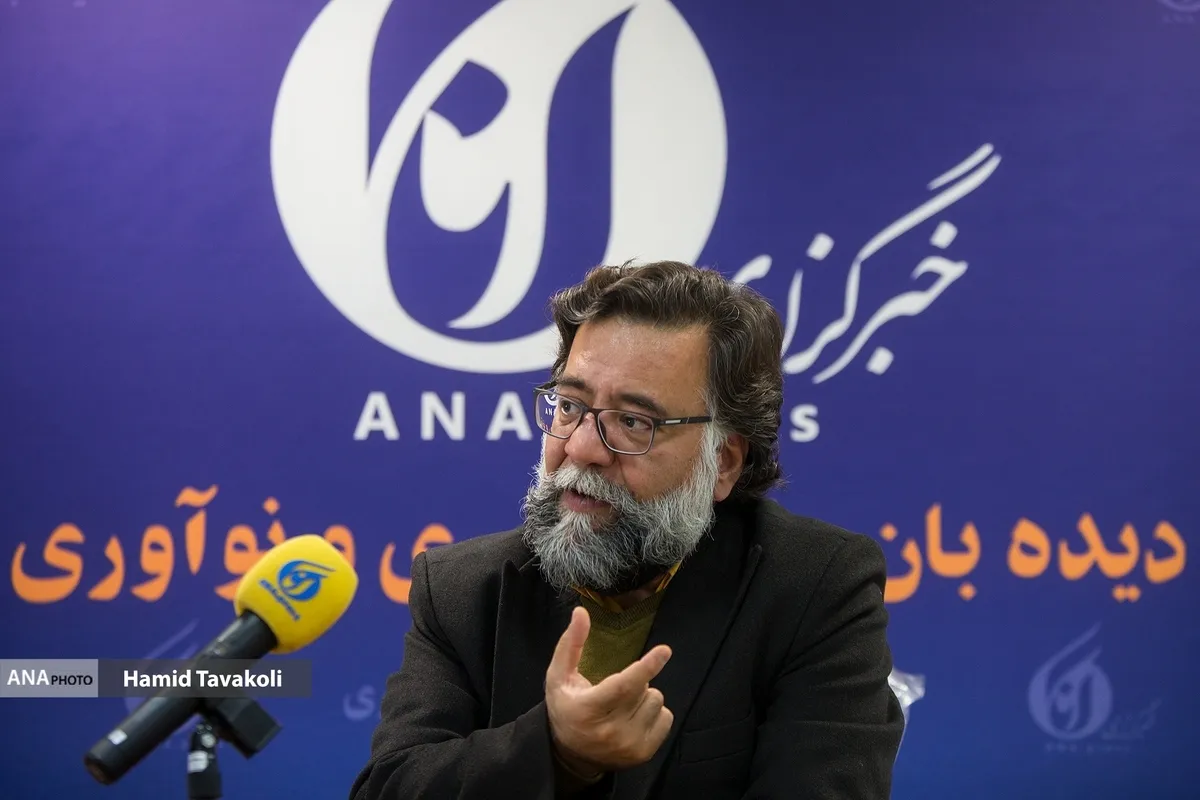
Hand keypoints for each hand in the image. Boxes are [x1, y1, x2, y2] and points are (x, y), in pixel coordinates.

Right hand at [545, 606, 673, 775]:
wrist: (571, 755)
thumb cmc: (566, 708)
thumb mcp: (559, 676)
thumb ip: (571, 644)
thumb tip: (581, 612)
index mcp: (588, 709)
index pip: (623, 686)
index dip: (646, 666)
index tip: (665, 651)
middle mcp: (610, 731)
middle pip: (645, 689)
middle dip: (636, 680)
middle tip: (615, 690)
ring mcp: (629, 745)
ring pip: (658, 702)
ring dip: (645, 697)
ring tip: (623, 705)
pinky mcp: (643, 754)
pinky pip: (666, 719)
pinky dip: (655, 714)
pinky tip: (635, 719)